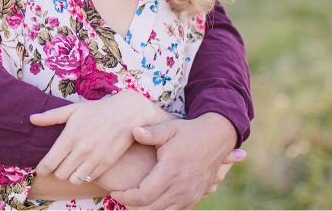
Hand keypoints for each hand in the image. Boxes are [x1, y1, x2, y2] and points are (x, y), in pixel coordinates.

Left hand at [30, 90, 173, 185]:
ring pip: (74, 179)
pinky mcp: (107, 163)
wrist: (126, 114)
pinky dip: (83, 175)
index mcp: (70, 135)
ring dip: (69, 174)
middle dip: (56, 170)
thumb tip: (32, 118)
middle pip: (60, 174)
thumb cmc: (97, 110)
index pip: (49, 162)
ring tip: (70, 166)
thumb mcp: (73, 110)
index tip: (40, 169)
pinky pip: (88, 178)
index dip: (42, 169)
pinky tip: (83, 166)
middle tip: (58, 163)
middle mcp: (82, 149)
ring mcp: (95, 158)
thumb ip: (51, 117)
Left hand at [110, 113, 244, 208]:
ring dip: (145, 210)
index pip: (143, 195)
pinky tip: (150, 203)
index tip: (114, 192)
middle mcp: (181, 188)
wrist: (217, 138)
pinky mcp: (195, 197)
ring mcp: (190, 195)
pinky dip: (161, 210)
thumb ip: (150, 133)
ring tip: (132, 201)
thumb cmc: (188, 132)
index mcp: (170, 172)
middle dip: (131, 206)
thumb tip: (133, 131)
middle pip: (150, 209)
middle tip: (119, 197)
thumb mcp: (169, 128)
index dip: (126, 197)